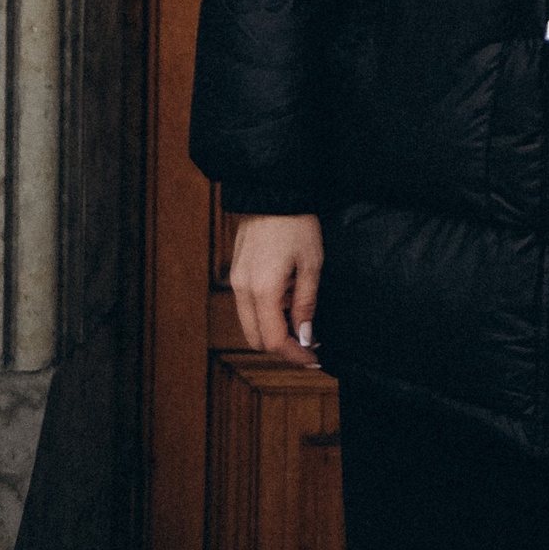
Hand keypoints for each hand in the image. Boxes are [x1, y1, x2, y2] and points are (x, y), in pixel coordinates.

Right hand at [229, 213, 324, 366]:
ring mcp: (236, 281)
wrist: (273, 191)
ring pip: (249, 325)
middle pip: (256, 339)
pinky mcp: (236, 272)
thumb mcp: (311, 263)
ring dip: (272, 331)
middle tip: (307, 343)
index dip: (294, 355)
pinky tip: (286, 301)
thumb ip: (306, 304)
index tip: (313, 358)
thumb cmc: (297, 223)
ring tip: (300, 320)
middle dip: (282, 347)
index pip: (273, 340)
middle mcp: (243, 290)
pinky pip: (246, 307)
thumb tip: (304, 337)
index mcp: (263, 290)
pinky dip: (264, 314)